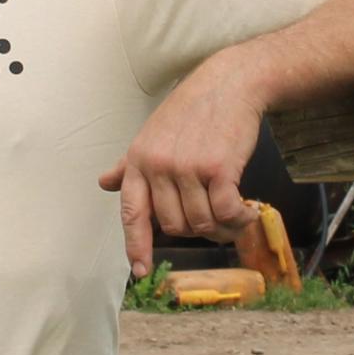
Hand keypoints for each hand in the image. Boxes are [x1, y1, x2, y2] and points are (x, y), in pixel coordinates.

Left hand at [100, 52, 268, 275]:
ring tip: (236, 215)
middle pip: (174, 226)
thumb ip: (130, 164)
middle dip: (196, 230)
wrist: (230, 83)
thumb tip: (105, 182)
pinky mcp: (218, 169)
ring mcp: (188, 168)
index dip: (136, 246)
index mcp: (139, 159)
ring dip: (223, 227)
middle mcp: (159, 166)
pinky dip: (240, 219)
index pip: (132, 212)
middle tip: (215, 218)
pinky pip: (226, 212)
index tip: (140, 271)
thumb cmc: (192, 109)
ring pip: (202, 223)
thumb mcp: (152, 133)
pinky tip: (249, 211)